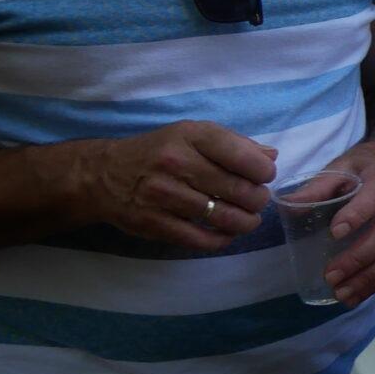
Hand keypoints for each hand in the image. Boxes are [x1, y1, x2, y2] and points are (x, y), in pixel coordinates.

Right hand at [81, 121, 276, 250]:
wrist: (103, 175)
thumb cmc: (159, 152)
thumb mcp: (192, 134)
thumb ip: (234, 144)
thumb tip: (271, 157)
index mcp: (190, 136)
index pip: (242, 156)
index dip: (263, 171)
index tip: (264, 176)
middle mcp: (176, 163)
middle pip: (239, 190)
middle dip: (258, 199)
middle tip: (257, 201)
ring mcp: (164, 195)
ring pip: (224, 217)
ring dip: (246, 222)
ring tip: (248, 218)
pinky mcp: (154, 223)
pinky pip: (201, 239)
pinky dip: (222, 239)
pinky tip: (226, 233)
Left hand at [308, 135, 374, 305]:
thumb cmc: (369, 165)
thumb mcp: (344, 165)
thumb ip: (319, 186)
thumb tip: (288, 205)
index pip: (374, 200)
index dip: (356, 216)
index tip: (333, 233)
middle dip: (358, 258)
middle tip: (331, 276)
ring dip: (369, 278)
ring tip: (342, 293)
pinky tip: (358, 295)